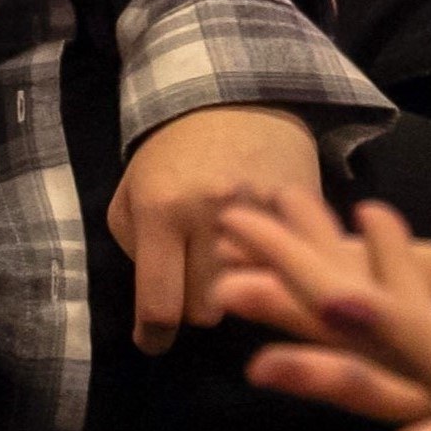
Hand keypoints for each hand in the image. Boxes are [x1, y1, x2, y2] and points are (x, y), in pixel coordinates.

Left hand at [110, 104, 323, 351]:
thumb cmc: (170, 149)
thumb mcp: (132, 191)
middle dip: (196, 305)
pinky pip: (290, 263)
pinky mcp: (298, 204)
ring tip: (233, 268)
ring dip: (240, 292)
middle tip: (196, 282)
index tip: (153, 341)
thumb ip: (135, 248)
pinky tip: (272, 253)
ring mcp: (260, 209)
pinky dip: (281, 266)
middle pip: (207, 311)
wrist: (226, 89)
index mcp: (161, 210)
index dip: (153, 336)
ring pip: (250, 298)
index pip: (159, 305)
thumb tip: (155, 307)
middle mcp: (210, 214)